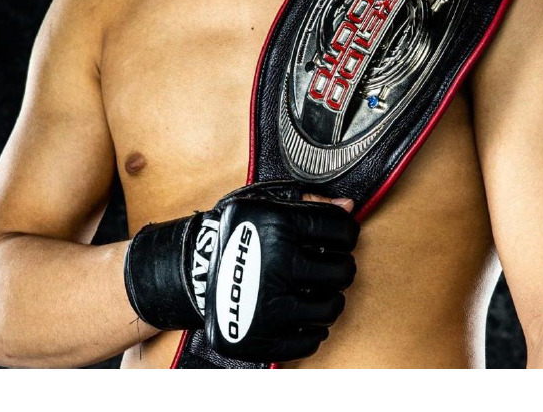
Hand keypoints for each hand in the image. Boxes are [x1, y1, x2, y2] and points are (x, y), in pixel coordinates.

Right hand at [124, 181, 357, 362]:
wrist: (192, 269)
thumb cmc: (236, 234)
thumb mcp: (266, 204)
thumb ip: (311, 202)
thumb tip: (350, 205)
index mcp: (279, 227)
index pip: (342, 231)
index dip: (347, 234)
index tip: (340, 238)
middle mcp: (275, 266)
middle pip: (342, 272)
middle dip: (339, 267)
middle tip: (327, 266)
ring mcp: (268, 306)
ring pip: (331, 308)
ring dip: (329, 298)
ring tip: (315, 290)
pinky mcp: (261, 338)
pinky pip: (310, 341)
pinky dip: (311, 328)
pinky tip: (300, 313)